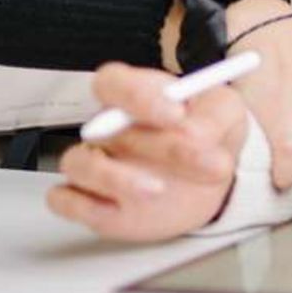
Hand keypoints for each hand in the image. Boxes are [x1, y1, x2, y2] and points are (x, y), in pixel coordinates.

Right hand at [48, 62, 252, 240]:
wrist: (209, 177)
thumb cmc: (208, 133)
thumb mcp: (225, 112)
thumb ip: (214, 116)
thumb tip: (197, 134)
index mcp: (136, 96)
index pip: (113, 83)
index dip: (137, 96)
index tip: (176, 114)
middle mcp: (109, 129)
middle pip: (103, 127)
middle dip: (155, 145)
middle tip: (204, 159)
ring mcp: (100, 165)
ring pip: (77, 164)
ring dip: (114, 178)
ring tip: (159, 188)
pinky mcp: (95, 202)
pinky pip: (66, 201)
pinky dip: (85, 207)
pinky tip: (118, 209)